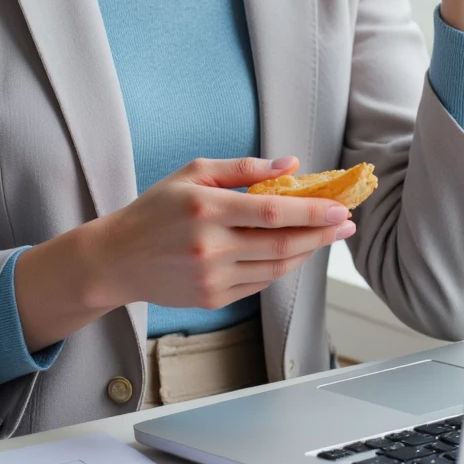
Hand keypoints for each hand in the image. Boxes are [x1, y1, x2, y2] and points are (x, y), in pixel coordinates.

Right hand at [14, 156, 353, 349]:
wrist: (116, 259)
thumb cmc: (156, 209)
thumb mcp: (194, 172)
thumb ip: (244, 168)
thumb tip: (290, 165)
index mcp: (207, 209)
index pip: (272, 212)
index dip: (312, 212)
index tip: (340, 207)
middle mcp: (211, 247)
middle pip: (282, 244)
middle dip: (322, 235)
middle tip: (347, 224)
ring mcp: (212, 278)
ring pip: (276, 267)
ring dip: (307, 252)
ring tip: (327, 236)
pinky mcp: (212, 299)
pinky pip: (260, 283)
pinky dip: (282, 267)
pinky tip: (294, 251)